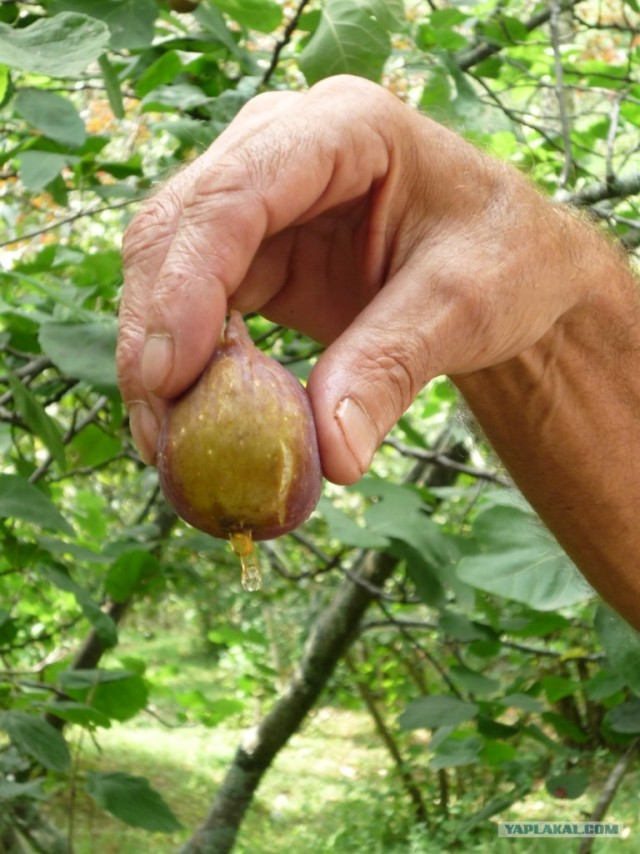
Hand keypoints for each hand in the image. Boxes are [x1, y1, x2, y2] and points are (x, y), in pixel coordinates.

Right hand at [117, 75, 586, 483]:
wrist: (508, 269)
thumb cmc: (504, 262)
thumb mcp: (464, 308)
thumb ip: (391, 370)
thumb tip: (330, 457)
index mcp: (344, 128)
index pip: (236, 193)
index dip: (188, 283)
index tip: (167, 376)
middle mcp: (282, 148)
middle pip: (179, 230)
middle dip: (156, 333)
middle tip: (160, 434)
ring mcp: (259, 199)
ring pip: (167, 269)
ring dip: (156, 357)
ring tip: (166, 444)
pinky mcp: (252, 251)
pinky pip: (192, 304)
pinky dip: (185, 365)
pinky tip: (189, 420)